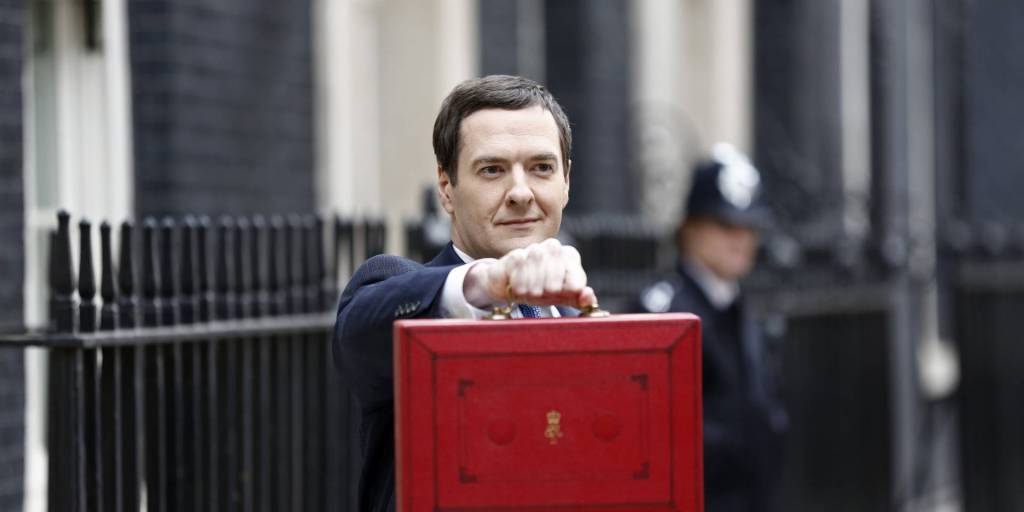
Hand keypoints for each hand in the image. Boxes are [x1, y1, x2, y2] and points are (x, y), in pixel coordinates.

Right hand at [463, 238, 596, 309]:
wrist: (512, 289)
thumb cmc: (542, 291)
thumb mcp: (563, 298)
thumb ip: (581, 300)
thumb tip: (588, 295)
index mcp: (570, 257)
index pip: (575, 275)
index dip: (568, 289)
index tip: (559, 296)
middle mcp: (553, 247)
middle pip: (557, 262)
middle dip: (550, 284)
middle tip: (544, 295)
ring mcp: (534, 249)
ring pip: (537, 257)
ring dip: (534, 283)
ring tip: (531, 294)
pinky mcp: (515, 254)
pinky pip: (520, 262)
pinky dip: (520, 281)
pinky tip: (520, 290)